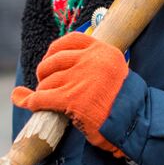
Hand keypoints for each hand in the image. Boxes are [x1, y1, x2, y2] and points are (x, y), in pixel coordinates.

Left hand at [11, 31, 128, 154]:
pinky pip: (42, 98)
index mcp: (102, 50)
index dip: (54, 50)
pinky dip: (31, 101)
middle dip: (45, 72)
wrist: (133, 124)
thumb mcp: (113, 72)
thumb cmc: (122, 102)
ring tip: (45, 99)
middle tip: (45, 84)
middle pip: (54, 60)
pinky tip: (29, 103)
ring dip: (41, 90)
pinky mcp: (72, 99)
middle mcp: (91, 60)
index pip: (70, 40)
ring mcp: (80, 79)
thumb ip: (90, 63)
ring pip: (47, 81)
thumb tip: (50, 59)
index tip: (49, 59)